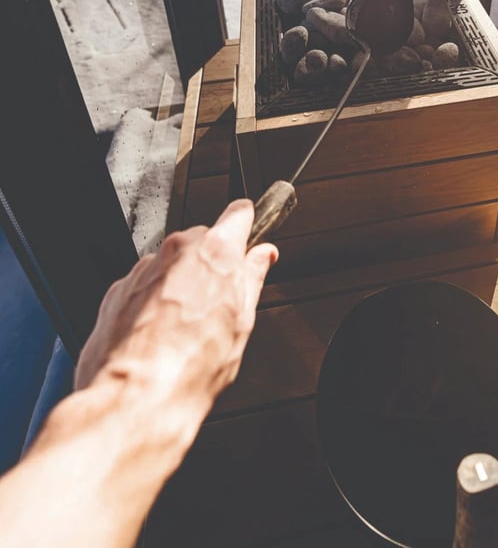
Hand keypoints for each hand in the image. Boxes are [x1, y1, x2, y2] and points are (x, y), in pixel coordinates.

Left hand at [75, 200, 276, 419]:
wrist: (135, 399)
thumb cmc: (188, 368)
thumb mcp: (242, 324)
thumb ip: (252, 279)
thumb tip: (262, 259)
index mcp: (216, 251)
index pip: (239, 214)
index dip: (246, 225)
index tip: (249, 234)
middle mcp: (177, 250)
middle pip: (202, 241)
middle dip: (209, 266)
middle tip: (217, 305)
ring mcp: (145, 269)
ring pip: (171, 266)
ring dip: (178, 287)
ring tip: (183, 331)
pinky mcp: (118, 289)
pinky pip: (144, 286)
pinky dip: (152, 304)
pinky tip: (159, 337)